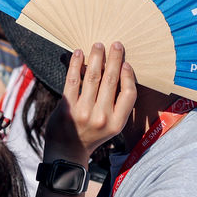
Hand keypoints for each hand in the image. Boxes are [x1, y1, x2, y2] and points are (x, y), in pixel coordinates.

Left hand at [44, 42, 137, 160]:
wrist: (68, 152)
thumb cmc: (91, 135)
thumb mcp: (111, 126)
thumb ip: (116, 105)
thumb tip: (118, 72)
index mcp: (117, 123)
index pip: (129, 94)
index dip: (129, 76)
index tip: (126, 63)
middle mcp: (102, 118)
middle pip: (111, 81)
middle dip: (115, 59)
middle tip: (116, 44)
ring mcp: (84, 113)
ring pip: (93, 77)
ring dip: (96, 57)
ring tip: (98, 45)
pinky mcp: (67, 108)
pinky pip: (73, 81)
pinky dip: (75, 64)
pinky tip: (78, 53)